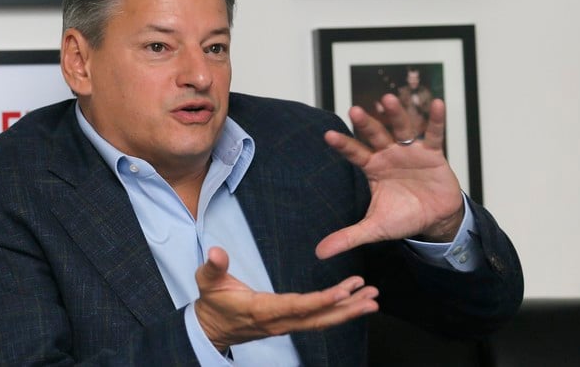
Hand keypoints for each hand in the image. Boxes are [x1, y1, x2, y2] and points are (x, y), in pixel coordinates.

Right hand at [193, 246, 378, 351]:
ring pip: (323, 320)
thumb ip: (213, 266)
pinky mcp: (290, 323)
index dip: (321, 301)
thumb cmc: (212, 303)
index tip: (343, 292)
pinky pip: (318, 319)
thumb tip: (216, 252)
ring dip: (349, 310)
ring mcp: (286, 324)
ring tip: (372, 298)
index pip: (297, 306)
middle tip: (371, 297)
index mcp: (263, 309)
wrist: (211, 328)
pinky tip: (354, 302)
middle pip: (319, 318)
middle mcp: (279, 321)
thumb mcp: (207, 281)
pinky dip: (339, 311)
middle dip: (347, 308)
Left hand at [316, 94, 463, 259]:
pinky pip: (434, 133)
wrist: (435, 220)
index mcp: (372, 168)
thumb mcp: (375, 228)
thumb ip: (348, 236)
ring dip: (396, 114)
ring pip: (401, 129)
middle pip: (375, 135)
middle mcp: (388, 154)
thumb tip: (319, 253)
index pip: (354, 153)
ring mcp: (410, 151)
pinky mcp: (433, 153)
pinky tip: (436, 103)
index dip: (343, 144)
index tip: (328, 135)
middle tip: (355, 110)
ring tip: (387, 99)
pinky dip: (435, 119)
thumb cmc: (403, 218)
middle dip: (366, 124)